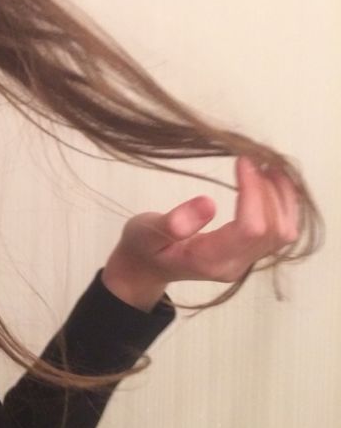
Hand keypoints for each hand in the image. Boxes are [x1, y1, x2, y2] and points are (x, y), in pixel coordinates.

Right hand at [103, 156, 299, 299]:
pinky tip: (271, 182)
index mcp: (209, 260)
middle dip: (271, 191)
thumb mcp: (145, 231)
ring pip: (284, 233)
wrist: (145, 268)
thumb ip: (173, 223)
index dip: (253, 191)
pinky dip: (283, 205)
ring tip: (269, 166)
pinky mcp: (249, 255)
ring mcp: (244, 263)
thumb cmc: (143, 246)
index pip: (250, 228)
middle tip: (256, 159)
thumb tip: (209, 203)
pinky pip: (279, 232)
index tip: (242, 161)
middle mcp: (234, 265)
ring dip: (283, 197)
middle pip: (274, 230)